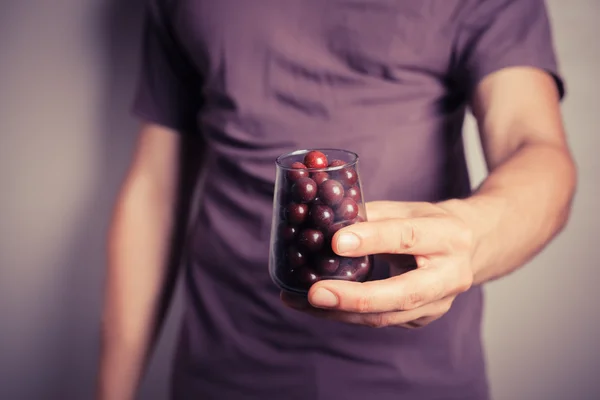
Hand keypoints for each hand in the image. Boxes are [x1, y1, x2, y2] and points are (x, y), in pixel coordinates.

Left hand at [281, 200, 475, 328]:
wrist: (471, 248)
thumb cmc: (433, 223)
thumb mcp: (409, 209)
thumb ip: (372, 216)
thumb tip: (326, 220)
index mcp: (447, 236)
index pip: (408, 237)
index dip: (372, 240)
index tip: (336, 242)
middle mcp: (450, 276)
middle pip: (402, 294)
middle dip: (355, 297)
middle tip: (315, 293)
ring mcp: (438, 304)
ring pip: (386, 316)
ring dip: (341, 312)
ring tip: (301, 301)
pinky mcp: (422, 319)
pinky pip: (381, 320)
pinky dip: (347, 314)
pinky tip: (318, 307)